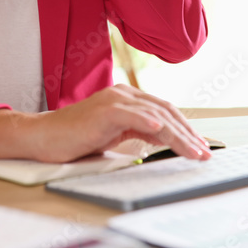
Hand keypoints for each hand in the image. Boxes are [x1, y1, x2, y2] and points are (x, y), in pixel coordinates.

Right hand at [0, 84, 211, 162]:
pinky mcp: (103, 110)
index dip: (185, 128)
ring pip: (155, 115)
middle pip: (166, 112)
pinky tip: (161, 130)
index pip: (165, 111)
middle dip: (188, 134)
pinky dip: (148, 121)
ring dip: (178, 135)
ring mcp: (114, 100)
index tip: (200, 147)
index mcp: (127, 98)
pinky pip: (131, 115)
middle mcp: (124, 94)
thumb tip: (164, 140)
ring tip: (193, 151)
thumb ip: (137, 132)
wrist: (43, 137)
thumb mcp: (114, 135)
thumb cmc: (76, 139)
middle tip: (204, 153)